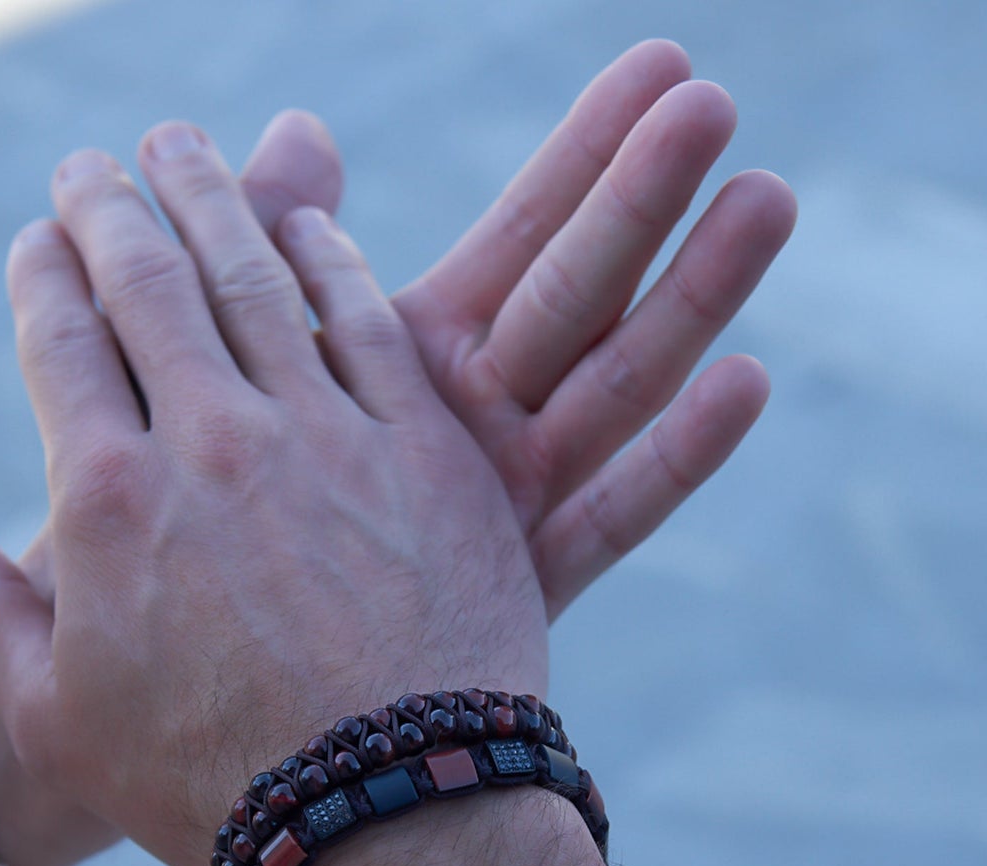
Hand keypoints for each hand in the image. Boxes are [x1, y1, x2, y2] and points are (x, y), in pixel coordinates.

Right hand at [0, 128, 545, 865]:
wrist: (386, 817)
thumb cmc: (209, 785)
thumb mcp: (60, 723)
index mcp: (109, 501)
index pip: (59, 340)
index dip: (42, 275)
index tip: (37, 240)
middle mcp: (211, 441)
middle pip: (147, 280)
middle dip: (110, 206)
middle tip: (95, 164)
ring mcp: (325, 436)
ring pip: (255, 275)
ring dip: (213, 198)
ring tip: (185, 148)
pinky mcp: (426, 451)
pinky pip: (370, 322)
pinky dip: (332, 258)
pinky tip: (311, 222)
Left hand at [248, 40, 796, 615]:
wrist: (251, 682)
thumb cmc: (219, 512)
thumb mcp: (240, 362)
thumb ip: (264, 251)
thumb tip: (301, 127)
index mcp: (415, 354)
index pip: (520, 238)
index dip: (585, 154)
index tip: (663, 63)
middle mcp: (474, 421)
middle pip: (575, 294)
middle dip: (638, 196)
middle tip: (709, 100)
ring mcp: (503, 504)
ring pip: (611, 391)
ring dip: (689, 299)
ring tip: (766, 197)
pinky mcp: (520, 588)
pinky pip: (602, 523)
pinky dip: (672, 462)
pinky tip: (743, 382)